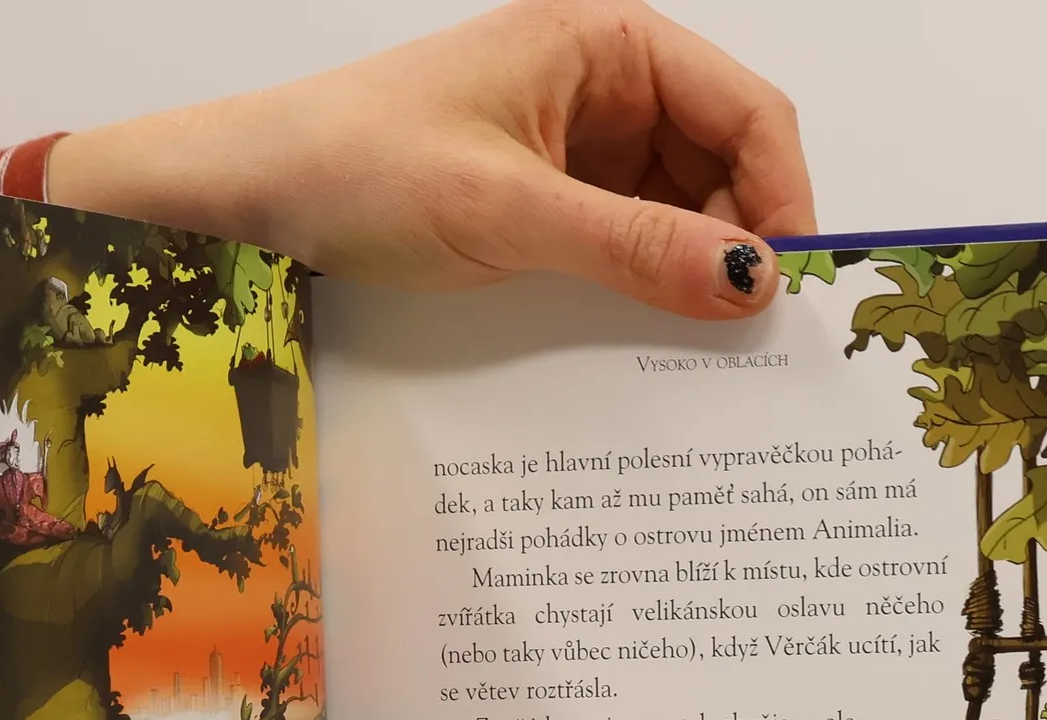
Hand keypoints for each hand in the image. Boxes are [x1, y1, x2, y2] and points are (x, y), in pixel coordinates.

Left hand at [49, 0, 813, 320]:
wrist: (252, 197)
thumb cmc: (360, 168)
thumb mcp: (509, 212)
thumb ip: (636, 248)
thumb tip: (752, 283)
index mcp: (607, 42)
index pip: (746, 112)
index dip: (783, 197)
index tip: (793, 289)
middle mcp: (602, 86)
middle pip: (723, 166)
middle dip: (742, 244)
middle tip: (750, 341)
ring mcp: (575, 146)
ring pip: (679, 212)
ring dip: (694, 275)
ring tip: (699, 350)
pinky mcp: (545, 202)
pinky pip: (626, 241)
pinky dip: (645, 288)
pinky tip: (647, 336)